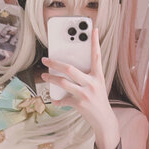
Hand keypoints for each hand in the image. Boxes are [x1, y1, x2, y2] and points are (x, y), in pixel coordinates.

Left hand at [41, 28, 119, 148]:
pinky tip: (54, 99)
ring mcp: (85, 94)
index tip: (93, 29)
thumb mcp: (97, 85)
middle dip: (55, 63)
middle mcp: (92, 83)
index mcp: (98, 76)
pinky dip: (57, 100)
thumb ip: (86, 76)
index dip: (95, 42)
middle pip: (70, 69)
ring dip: (51, 79)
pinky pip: (64, 100)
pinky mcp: (79, 104)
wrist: (104, 119)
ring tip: (44, 76)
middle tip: (45, 60)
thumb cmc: (98, 100)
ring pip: (63, 83)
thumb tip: (68, 69)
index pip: (97, 56)